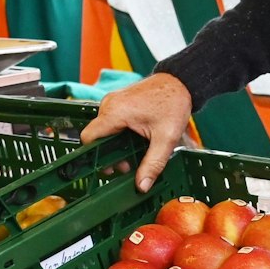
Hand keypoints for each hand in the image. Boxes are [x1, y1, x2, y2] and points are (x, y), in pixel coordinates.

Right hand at [78, 73, 192, 190]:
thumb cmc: (173, 103)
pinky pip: (111, 123)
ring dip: (116, 145)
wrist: (180, 82)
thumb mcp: (165, 138)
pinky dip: (120, 135)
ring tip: (135, 153)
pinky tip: (135, 141)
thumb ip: (153, 164)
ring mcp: (112, 102)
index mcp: (114, 112)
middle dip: (110, 154)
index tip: (111, 168)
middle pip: (97, 137)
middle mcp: (109, 105)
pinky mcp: (118, 102)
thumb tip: (142, 186)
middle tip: (128, 165)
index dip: (95, 156)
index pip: (88, 138)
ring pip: (104, 130)